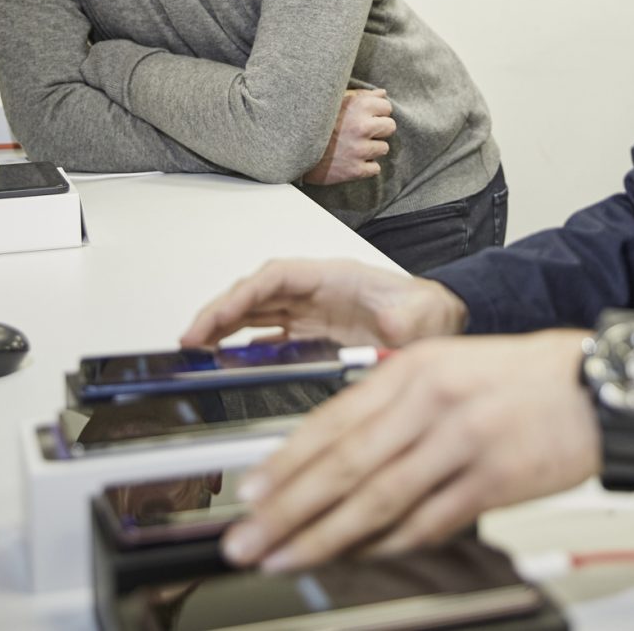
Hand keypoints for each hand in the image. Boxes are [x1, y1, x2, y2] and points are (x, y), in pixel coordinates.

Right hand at [181, 258, 466, 348]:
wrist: (444, 320)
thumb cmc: (429, 311)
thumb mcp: (418, 317)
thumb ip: (401, 325)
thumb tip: (390, 334)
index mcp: (334, 277)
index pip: (274, 279)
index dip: (240, 297)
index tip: (214, 319)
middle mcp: (317, 291)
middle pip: (256, 294)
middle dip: (220, 313)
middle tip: (189, 340)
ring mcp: (314, 310)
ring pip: (258, 311)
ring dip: (226, 326)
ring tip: (196, 348)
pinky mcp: (317, 331)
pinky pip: (271, 331)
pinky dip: (246, 341)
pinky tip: (228, 357)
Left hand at [220, 331, 599, 572]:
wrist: (596, 382)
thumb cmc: (521, 376)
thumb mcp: (446, 364)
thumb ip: (392, 402)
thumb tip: (336, 451)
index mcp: (412, 368)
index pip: (332, 420)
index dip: (286, 462)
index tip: (250, 492)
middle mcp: (431, 402)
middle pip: (344, 464)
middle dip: (287, 507)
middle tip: (247, 537)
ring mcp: (461, 441)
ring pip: (377, 498)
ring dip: (324, 535)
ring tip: (287, 555)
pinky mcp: (493, 479)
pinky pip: (429, 520)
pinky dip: (390, 543)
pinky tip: (359, 556)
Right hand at [302, 89, 394, 186]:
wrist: (293, 149)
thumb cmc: (316, 122)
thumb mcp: (335, 101)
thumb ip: (361, 96)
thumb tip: (382, 94)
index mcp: (359, 106)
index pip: (387, 107)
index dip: (377, 113)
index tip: (367, 117)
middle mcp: (362, 127)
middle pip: (390, 127)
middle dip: (379, 130)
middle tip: (364, 133)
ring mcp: (360, 149)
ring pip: (383, 148)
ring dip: (371, 149)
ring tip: (354, 146)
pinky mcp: (355, 170)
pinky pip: (375, 169)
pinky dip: (365, 167)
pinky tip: (352, 160)